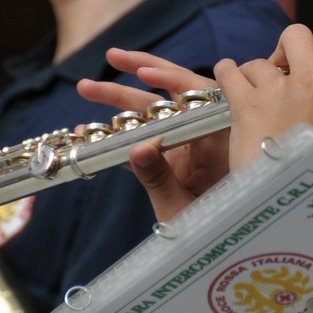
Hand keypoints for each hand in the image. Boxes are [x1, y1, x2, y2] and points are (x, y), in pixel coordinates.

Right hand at [77, 49, 226, 221]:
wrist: (226, 256)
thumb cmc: (215, 235)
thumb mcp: (184, 210)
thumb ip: (160, 180)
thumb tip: (138, 148)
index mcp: (221, 141)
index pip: (199, 96)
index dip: (172, 78)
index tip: (146, 71)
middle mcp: (207, 138)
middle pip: (175, 94)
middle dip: (140, 73)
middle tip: (111, 55)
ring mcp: (191, 149)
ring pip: (157, 114)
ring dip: (122, 101)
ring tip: (85, 88)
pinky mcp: (177, 163)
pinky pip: (150, 140)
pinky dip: (123, 134)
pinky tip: (89, 130)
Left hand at [216, 20, 312, 170]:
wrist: (286, 194)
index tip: (310, 50)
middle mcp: (312, 81)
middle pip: (295, 34)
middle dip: (284, 49)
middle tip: (281, 70)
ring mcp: (278, 90)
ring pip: (259, 61)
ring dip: (254, 76)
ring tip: (257, 100)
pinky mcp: (246, 102)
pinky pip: (230, 71)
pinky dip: (227, 76)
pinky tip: (231, 85)